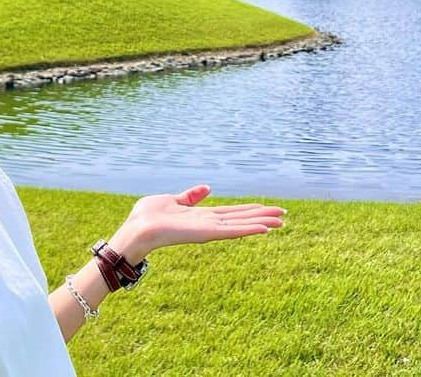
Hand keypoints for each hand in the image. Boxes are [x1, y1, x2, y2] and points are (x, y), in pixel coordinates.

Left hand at [108, 184, 284, 263]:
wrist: (135, 230)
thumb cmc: (147, 217)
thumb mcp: (172, 200)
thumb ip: (190, 196)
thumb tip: (207, 187)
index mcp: (201, 216)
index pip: (232, 213)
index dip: (251, 210)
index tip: (268, 208)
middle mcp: (208, 224)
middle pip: (241, 219)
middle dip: (262, 217)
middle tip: (284, 216)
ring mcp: (208, 230)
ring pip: (241, 226)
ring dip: (261, 223)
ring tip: (281, 222)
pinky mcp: (205, 234)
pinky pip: (230, 232)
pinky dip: (248, 230)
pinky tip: (263, 228)